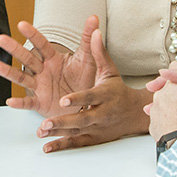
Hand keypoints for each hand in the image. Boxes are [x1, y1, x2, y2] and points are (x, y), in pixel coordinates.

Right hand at [0, 16, 98, 117]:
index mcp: (53, 59)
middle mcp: (43, 70)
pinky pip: (28, 103)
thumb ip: (88, 39)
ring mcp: (39, 86)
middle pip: (27, 58)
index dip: (32, 35)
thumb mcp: (87, 59)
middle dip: (14, 49)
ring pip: (21, 78)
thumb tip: (94, 17)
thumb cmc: (84, 79)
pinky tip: (9, 101)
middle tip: (0, 39)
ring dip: (8, 72)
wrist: (85, 102)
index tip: (21, 24)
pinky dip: (19, 103)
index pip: (41, 44)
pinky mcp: (40, 103)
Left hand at [35, 28, 150, 152]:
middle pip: (82, 118)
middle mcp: (101, 113)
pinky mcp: (93, 138)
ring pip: (77, 131)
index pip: (91, 97)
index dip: (78, 99)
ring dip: (59, 132)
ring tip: (41, 131)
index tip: (64, 100)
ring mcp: (97, 127)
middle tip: (46, 122)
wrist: (135, 114)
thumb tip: (95, 29)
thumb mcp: (110, 70)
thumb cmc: (117, 89)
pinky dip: (61, 145)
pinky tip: (46, 147)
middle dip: (64, 121)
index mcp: (106, 95)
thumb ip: (99, 52)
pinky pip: (76, 142)